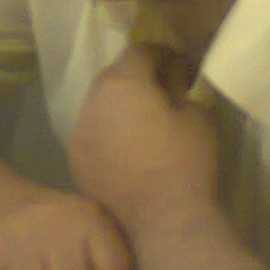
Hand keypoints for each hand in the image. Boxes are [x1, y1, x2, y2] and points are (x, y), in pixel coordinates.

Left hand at [69, 43, 219, 237]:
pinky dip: (108, 133)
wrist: (162, 218)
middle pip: (113, 76)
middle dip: (137, 77)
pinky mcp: (75, 160)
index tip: (180, 65)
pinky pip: (92, 134)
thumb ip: (178, 87)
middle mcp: (91, 101)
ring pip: (98, 106)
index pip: (139, 51)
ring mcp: (78, 132)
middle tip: (163, 90)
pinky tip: (128, 148)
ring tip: (144, 121)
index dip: (162, 53)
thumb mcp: (195, 114)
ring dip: (119, 106)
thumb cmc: (185, 160)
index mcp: (121, 82)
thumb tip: (170, 79)